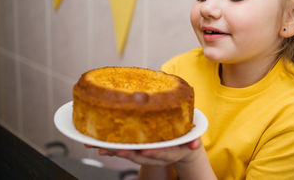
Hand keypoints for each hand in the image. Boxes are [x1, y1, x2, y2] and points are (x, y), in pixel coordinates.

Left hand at [84, 138, 201, 166]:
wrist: (180, 149)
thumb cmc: (185, 138)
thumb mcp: (192, 138)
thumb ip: (193, 141)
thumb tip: (195, 145)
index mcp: (170, 152)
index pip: (162, 153)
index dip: (154, 152)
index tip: (145, 150)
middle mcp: (156, 156)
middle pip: (141, 157)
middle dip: (129, 154)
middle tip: (117, 151)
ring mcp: (146, 154)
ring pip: (129, 154)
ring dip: (114, 152)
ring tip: (100, 148)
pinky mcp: (137, 151)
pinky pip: (123, 150)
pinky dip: (111, 148)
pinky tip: (98, 145)